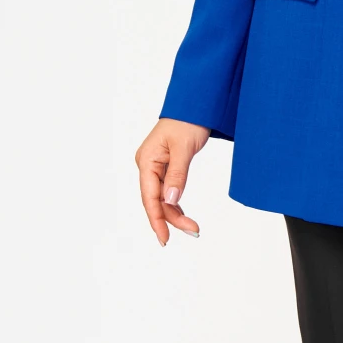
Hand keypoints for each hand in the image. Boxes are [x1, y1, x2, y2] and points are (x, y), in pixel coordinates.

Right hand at [135, 118, 209, 244]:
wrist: (196, 104)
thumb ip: (177, 175)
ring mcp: (155, 167)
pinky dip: (175, 203)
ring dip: (175, 213)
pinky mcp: (165, 167)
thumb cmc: (188, 120)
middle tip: (193, 231)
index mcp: (147, 160)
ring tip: (192, 227)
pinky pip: (167, 190)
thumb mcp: (184, 148)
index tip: (165, 238)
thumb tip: (170, 200)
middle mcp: (147, 165)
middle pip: (156, 200)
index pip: (150, 197)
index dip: (157, 219)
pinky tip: (182, 214)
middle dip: (172, 218)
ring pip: (162, 198)